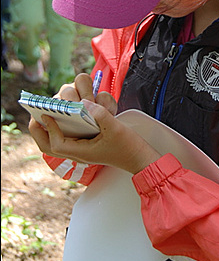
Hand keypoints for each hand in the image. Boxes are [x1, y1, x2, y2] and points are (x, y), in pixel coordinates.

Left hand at [28, 73, 160, 173]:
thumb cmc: (128, 147)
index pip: (56, 145)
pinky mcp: (87, 143)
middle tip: (36, 115)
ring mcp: (82, 148)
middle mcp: (79, 151)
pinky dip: (62, 126)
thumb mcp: (116, 129)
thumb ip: (101, 115)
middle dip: (40, 131)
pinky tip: (65, 113)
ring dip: (49, 128)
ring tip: (47, 111)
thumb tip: (85, 102)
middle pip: (49, 146)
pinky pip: (67, 136)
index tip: (48, 114)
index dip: (50, 129)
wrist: (140, 158)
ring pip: (56, 141)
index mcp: (83, 152)